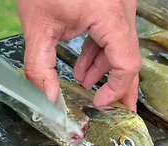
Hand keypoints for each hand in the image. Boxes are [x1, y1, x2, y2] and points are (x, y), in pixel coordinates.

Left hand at [16, 0, 140, 111]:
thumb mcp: (37, 28)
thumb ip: (40, 67)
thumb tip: (48, 101)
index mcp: (110, 17)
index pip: (127, 64)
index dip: (116, 89)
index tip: (97, 104)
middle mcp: (123, 11)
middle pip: (130, 58)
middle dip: (120, 88)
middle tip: (113, 112)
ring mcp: (121, 6)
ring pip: (122, 47)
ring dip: (103, 69)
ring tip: (81, 83)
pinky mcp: (112, 5)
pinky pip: (114, 34)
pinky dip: (99, 52)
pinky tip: (82, 66)